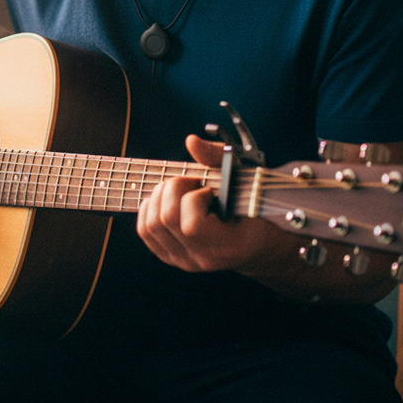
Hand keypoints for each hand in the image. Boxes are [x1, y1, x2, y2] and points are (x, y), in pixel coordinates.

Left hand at [136, 134, 283, 273]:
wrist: (257, 243)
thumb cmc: (252, 205)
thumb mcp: (244, 179)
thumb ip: (218, 159)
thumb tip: (191, 141)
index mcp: (228, 246)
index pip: (192, 226)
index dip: (195, 198)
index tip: (209, 189)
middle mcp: (203, 259)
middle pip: (165, 220)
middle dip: (173, 189)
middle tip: (192, 182)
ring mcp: (185, 261)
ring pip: (151, 225)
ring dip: (160, 196)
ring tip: (180, 190)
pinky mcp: (171, 256)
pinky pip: (145, 231)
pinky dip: (149, 208)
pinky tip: (166, 199)